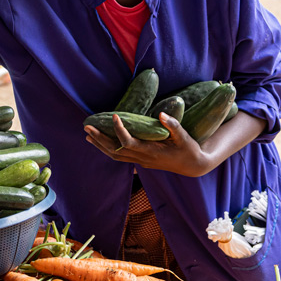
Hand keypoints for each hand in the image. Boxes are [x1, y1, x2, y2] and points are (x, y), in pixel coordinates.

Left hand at [84, 113, 214, 177]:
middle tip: (87, 126)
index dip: (119, 130)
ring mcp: (140, 161)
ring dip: (100, 145)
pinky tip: (100, 142)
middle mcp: (143, 158)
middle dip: (100, 139)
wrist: (193, 166)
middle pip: (115, 151)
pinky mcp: (140, 161)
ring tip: (88, 135)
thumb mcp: (184, 137)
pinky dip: (108, 149)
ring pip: (115, 156)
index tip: (114, 116)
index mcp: (152, 152)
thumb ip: (173, 126)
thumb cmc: (189, 149)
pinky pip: (120, 157)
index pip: (129, 142)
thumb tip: (161, 114)